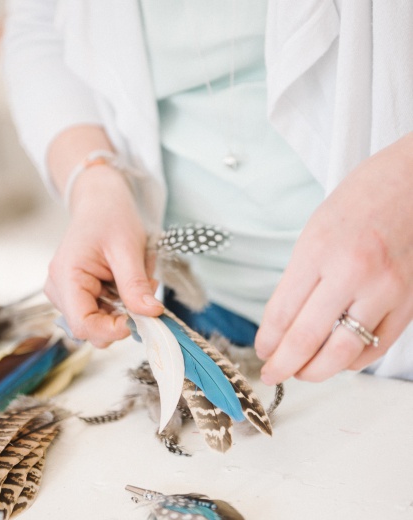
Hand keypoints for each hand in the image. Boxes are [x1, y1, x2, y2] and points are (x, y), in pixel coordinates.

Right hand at [45, 166, 163, 347]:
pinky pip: (102, 311)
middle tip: (145, 289)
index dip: (113, 330)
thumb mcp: (128, 249)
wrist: (101, 201)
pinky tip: (127, 280)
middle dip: (124, 315)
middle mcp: (59, 288)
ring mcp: (66, 292)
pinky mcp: (78, 292)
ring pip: (100, 321)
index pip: (83, 325)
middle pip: (92, 327)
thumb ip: (135, 285)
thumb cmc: (110, 216)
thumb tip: (151, 314)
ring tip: (136, 277)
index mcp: (65, 276)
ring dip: (125, 308)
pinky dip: (121, 302)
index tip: (143, 320)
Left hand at [255, 133, 412, 382]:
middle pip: (307, 338)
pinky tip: (338, 361)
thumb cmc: (358, 202)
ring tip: (301, 372)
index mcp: (319, 250)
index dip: (268, 340)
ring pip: (343, 352)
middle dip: (283, 364)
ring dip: (315, 370)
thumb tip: (281, 325)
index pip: (282, 312)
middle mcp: (352, 272)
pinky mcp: (408, 301)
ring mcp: (384, 290)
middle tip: (271, 372)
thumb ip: (299, 280)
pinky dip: (353, 361)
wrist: (410, 182)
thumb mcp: (314, 234)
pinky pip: (377, 346)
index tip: (261, 351)